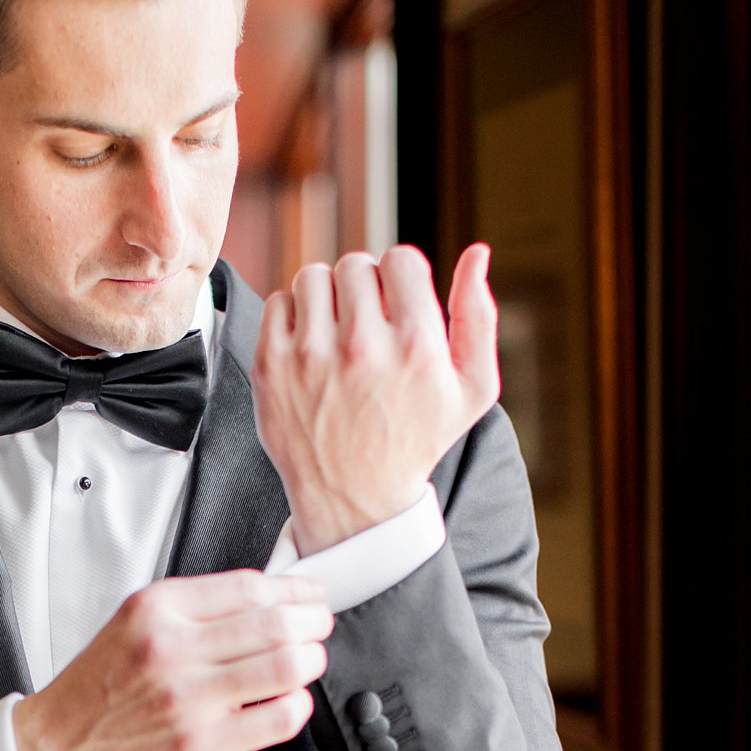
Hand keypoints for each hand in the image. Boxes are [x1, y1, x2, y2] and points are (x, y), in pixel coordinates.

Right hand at [12, 571, 332, 750]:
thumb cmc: (98, 690)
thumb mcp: (133, 625)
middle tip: (318, 628)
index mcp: (156, 610)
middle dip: (313, 624)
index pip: (250, 587)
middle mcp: (171, 649)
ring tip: (307, 663)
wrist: (57, 748)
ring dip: (310, 662)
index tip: (309, 597)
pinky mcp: (200, 745)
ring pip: (285, 666)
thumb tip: (266, 601)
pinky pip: (277, 718)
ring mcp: (188, 699)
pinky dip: (296, 706)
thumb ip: (193, 611)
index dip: (294, 590)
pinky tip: (288, 702)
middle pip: (276, 623)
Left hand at [252, 242, 499, 555]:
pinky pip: (278, 302)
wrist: (355, 498)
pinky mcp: (271, 368)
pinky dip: (293, 315)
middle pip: (356, 263)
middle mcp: (362, 346)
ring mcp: (310, 357)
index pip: (401, 258)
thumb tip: (477, 251)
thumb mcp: (472, 390)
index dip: (402, 279)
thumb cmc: (418, 439)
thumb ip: (479, 318)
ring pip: (313, 276)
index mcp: (416, 345)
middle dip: (365, 287)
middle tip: (368, 323)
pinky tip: (311, 345)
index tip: (398, 308)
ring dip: (327, 296)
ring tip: (338, 330)